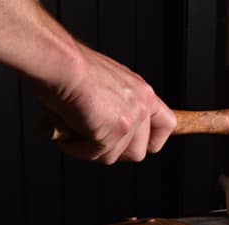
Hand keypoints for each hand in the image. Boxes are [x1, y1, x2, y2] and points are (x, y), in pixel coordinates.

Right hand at [38, 42, 176, 163]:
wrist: (61, 62)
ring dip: (90, 150)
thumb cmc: (71, 68)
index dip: (151, 141)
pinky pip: (94, 155)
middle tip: (90, 141)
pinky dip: (75, 148)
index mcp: (142, 92)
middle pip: (138, 152)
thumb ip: (113, 107)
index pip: (167, 125)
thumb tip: (101, 129)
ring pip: (113, 157)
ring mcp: (131, 121)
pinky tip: (65, 131)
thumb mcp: (103, 86)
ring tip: (71, 130)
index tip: (134, 145)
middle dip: (112, 152)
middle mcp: (142, 106)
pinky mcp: (115, 133)